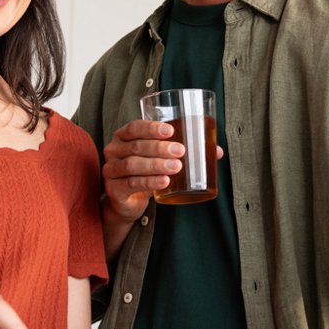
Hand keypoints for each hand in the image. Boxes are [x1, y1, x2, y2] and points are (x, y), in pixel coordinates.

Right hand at [101, 120, 223, 220]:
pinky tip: (164, 182)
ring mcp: (111, 170)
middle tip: (180, 151)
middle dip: (159, 147)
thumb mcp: (161, 158)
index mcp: (124, 137)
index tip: (171, 130)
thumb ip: (185, 151)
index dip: (151, 128)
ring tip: (176, 167)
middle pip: (136, 146)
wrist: (129, 201)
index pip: (134, 127)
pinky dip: (149, 182)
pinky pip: (132, 184)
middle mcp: (114, 151)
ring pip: (133, 164)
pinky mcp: (114, 189)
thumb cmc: (147, 172)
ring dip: (156, 165)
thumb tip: (216, 151)